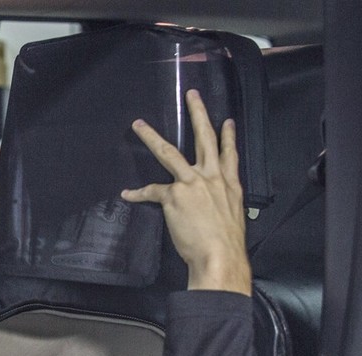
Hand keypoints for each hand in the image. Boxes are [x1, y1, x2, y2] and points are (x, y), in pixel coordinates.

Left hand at [121, 90, 250, 294]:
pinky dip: (138, 194)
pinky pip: (151, 191)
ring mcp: (192, 183)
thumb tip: (216, 209)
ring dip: (151, 137)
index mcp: (230, 184)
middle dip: (198, 114)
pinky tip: (127, 193)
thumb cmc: (227, 244)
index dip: (228, 135)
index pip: (230, 153)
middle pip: (204, 138)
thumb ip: (224, 206)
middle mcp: (212, 177)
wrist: (219, 256)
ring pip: (169, 152)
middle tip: (192, 94)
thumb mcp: (234, 218)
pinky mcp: (174, 196)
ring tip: (139, 124)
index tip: (227, 120)